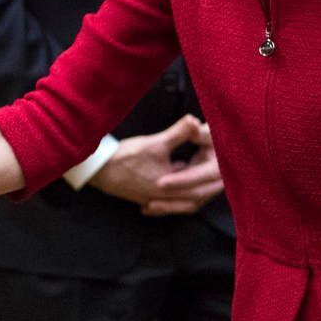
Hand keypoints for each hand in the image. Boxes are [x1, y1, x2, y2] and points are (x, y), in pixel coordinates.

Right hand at [90, 115, 221, 214]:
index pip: (202, 184)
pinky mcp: (148, 196)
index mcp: (173, 187)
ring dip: (195, 188)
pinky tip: (179, 176)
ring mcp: (156, 199)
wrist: (100, 171)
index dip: (214, 170)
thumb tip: (194, 120)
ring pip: (184, 200)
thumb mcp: (154, 142)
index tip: (221, 157)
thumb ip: (178, 132)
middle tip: (220, 172)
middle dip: (210, 184)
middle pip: (197, 197)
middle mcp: (167, 198)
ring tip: (202, 176)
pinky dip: (179, 190)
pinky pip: (171, 199)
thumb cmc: (125, 158)